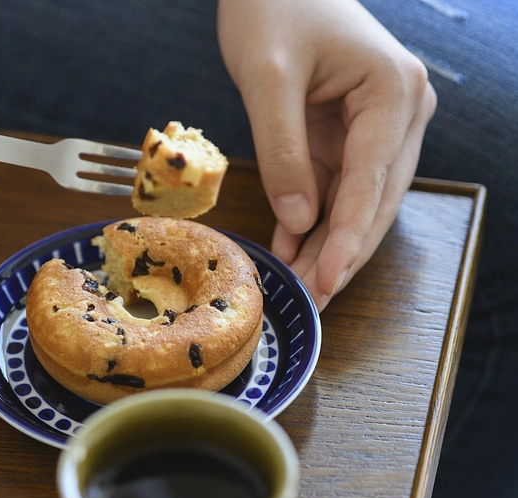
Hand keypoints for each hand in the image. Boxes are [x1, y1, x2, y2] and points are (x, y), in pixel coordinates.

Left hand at [217, 0, 435, 310]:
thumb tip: (299, 222)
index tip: (328, 279)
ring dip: (330, 245)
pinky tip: (292, 252)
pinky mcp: (352, 135)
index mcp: (392, 91)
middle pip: (375, 199)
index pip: (372, 179)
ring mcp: (379, 126)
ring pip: (360, 201)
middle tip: (313, 300)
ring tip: (301, 288)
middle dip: (343, 252)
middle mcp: (400, 112)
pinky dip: (316, 222)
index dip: (348, 236)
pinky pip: (338, 188)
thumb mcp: (267, 79)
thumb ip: (283, 150)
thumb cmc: (272, 10)